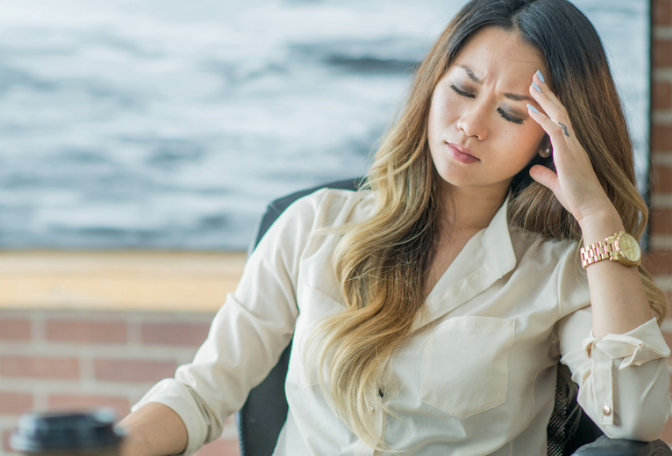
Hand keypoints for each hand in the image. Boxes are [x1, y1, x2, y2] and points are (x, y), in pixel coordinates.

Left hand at [526, 71, 615, 225]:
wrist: (591, 208)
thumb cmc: (577, 198)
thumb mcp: (555, 184)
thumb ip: (545, 174)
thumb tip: (533, 169)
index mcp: (572, 147)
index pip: (560, 119)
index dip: (549, 104)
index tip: (538, 91)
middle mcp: (574, 142)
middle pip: (560, 110)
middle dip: (548, 93)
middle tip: (536, 76)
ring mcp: (572, 146)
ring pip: (558, 114)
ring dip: (545, 98)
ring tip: (533, 83)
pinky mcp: (568, 153)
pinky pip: (554, 130)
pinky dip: (541, 118)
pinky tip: (530, 108)